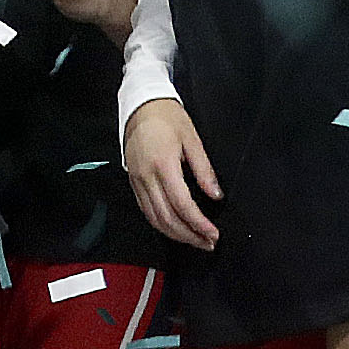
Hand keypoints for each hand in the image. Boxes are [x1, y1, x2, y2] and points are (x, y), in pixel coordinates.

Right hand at [124, 97, 221, 249]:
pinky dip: (160, 223)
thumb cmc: (166, 118)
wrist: (140, 105)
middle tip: (208, 243)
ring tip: (195, 240)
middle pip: (166, 217)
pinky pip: (145, 209)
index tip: (213, 234)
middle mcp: (147, 176)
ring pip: (154, 218)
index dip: (199, 224)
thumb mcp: (192, 139)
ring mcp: (137, 180)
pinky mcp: (133, 181)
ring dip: (175, 234)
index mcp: (163, 165)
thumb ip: (204, 170)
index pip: (182, 204)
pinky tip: (175, 228)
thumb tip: (216, 195)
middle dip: (189, 235)